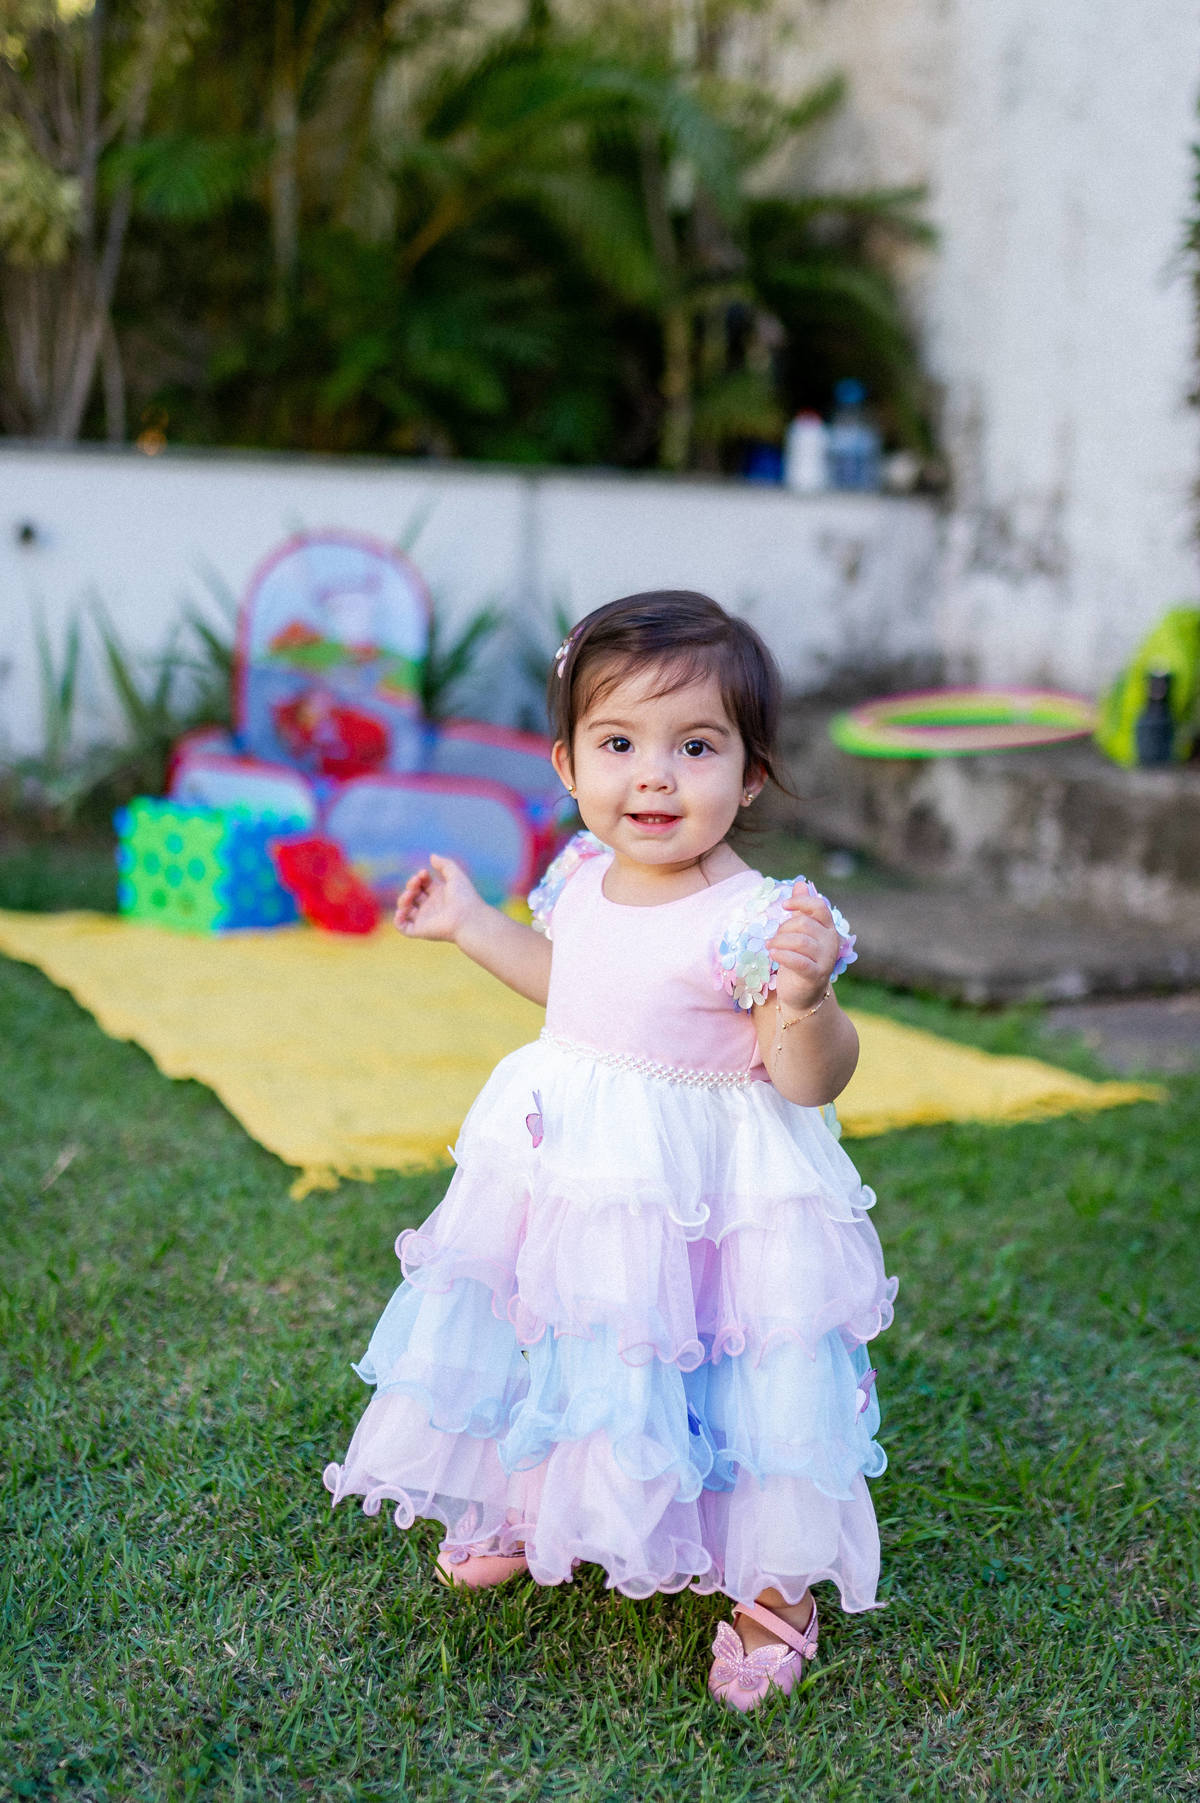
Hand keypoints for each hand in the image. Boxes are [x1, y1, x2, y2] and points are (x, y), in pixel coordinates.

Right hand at [394, 854, 484, 942]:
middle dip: (411, 885)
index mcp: (440, 895)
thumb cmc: (464, 897)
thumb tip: (432, 856)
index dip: (420, 877)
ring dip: (403, 899)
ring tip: (410, 893)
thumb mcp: (455, 875)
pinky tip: (403, 908)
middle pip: (413, 894)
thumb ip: (444, 864)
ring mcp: (425, 919)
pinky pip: (403, 927)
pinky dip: (398, 918)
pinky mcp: (420, 930)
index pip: (423, 884)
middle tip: (417, 881)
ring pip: (406, 909)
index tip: (424, 873)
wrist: (468, 918)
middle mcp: (432, 907)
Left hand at [766, 881, 839, 1012]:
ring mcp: (826, 960)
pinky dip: (782, 955)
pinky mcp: (816, 976)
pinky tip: (772, 955)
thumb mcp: (800, 933)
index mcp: (828, 929)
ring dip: (779, 942)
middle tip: (772, 939)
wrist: (803, 995)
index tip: (784, 906)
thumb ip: (801, 909)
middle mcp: (831, 942)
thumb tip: (800, 883)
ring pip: (799, 941)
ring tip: (769, 947)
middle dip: (783, 928)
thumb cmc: (800, 960)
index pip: (819, 907)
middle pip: (804, 924)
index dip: (801, 902)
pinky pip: (798, 961)